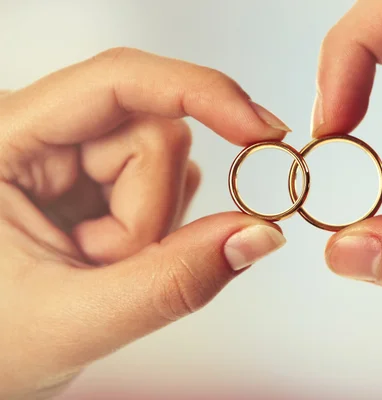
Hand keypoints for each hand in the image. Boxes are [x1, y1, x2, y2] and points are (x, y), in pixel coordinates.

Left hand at [0, 48, 289, 398]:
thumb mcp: (74, 321)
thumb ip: (172, 281)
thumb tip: (258, 234)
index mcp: (2, 141)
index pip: (117, 81)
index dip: (200, 94)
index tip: (262, 130)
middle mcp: (38, 132)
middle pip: (155, 131)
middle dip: (154, 212)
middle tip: (106, 264)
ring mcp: (70, 155)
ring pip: (168, 160)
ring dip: (155, 226)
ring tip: (97, 267)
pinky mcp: (97, 177)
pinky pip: (167, 183)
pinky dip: (158, 228)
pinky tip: (112, 257)